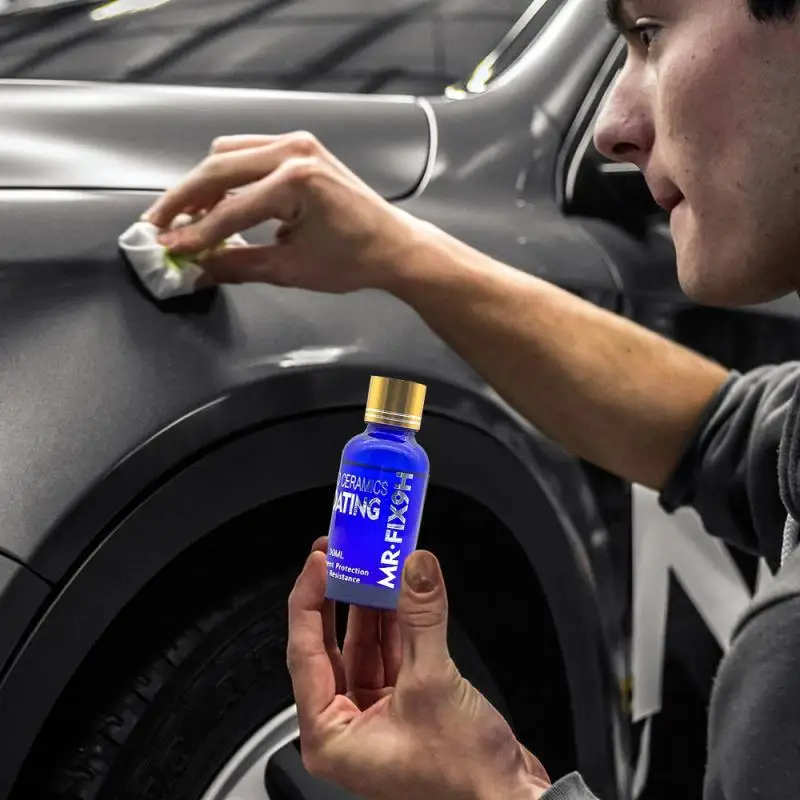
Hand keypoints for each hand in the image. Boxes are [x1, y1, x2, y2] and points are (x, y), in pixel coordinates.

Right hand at [144, 133, 428, 293]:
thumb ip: (237, 266)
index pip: (230, 210)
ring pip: (227, 155)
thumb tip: (196, 270)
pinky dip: (226, 175)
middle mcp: (294, 152)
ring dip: (202, 185)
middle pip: (217, 168)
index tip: (167, 249)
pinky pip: (247, 152)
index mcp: (296, 182)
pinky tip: (216, 202)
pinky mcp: (299, 146)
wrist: (392, 245)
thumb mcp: (291, 270)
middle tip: (158, 225)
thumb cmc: (354, 259)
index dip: (194, 233)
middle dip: (184, 200)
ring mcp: (297, 143)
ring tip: (185, 218)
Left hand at [286, 536, 551, 799]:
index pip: (305, 652)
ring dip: (373, 606)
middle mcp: (347, 727)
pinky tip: (402, 593)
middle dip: (340, 598)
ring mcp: (376, 716)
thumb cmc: (465, 779)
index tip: (320, 562)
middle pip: (331, 646)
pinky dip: (397, 623)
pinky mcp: (404, 707)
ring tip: (375, 565)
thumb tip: (416, 568)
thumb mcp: (434, 683)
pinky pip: (391, 654)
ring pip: (363, 646)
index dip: (309, 601)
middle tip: (342, 556)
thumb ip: (422, 617)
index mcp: (331, 735)